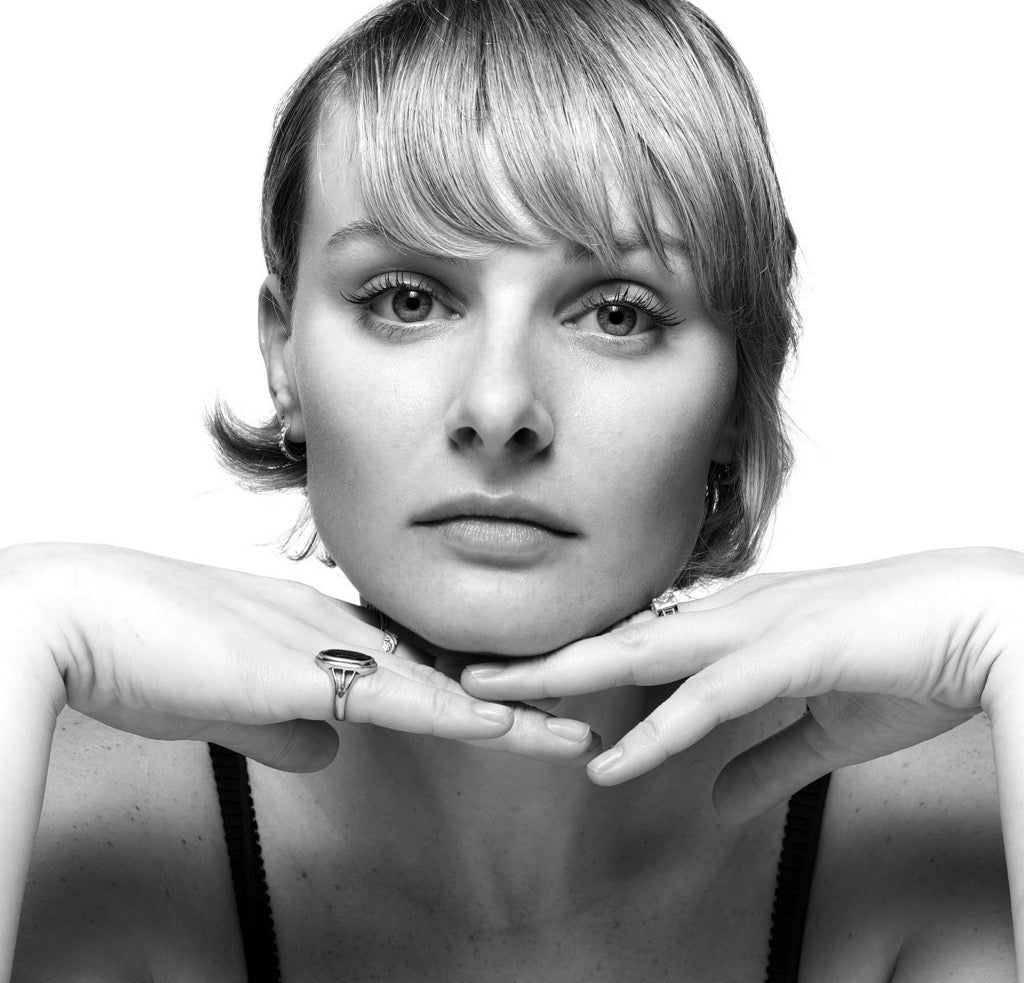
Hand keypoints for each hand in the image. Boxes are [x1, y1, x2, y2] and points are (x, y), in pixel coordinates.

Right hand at [0, 543, 595, 771]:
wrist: (83, 619)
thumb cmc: (148, 653)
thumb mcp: (232, 701)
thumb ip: (288, 726)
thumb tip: (329, 751)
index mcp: (323, 632)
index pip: (417, 660)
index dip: (471, 683)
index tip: (522, 700)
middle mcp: (336, 629)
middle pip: (445, 666)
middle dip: (513, 692)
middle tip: (579, 704)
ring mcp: (320, 645)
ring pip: (434, 682)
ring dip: (505, 710)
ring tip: (569, 730)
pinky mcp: (293, 669)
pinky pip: (386, 694)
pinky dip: (446, 712)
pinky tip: (496, 727)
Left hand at [461, 548, 1023, 819]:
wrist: (980, 623)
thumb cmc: (904, 662)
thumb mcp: (820, 730)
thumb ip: (763, 764)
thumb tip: (713, 802)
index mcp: (734, 627)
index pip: (635, 646)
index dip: (575, 664)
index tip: (523, 682)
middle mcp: (729, 618)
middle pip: (612, 643)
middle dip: (539, 661)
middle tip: (472, 675)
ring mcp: (752, 631)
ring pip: (634, 657)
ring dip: (561, 681)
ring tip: (493, 698)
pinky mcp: (786, 655)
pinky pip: (704, 704)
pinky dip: (653, 737)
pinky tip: (606, 764)